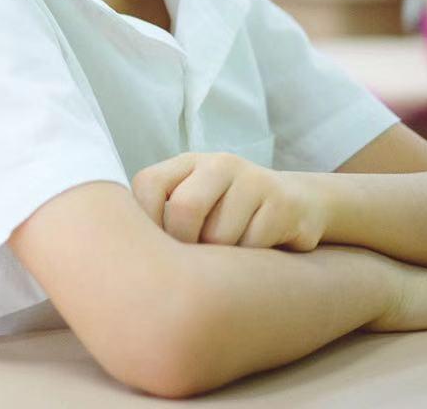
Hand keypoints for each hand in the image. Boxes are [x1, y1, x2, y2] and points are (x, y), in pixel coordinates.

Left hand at [131, 152, 326, 250]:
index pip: (149, 184)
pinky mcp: (283, 204)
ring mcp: (253, 181)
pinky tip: (257, 255)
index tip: (152, 251)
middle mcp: (219, 164)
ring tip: (230, 254)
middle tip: (193, 262)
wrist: (299, 205)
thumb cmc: (231, 215)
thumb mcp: (196, 205)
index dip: (145, 222)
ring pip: (220, 235)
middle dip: (185, 244)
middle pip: (185, 209)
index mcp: (188, 164)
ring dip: (221, 258)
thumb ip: (164, 218)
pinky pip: (253, 245)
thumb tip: (127, 257)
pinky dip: (250, 261)